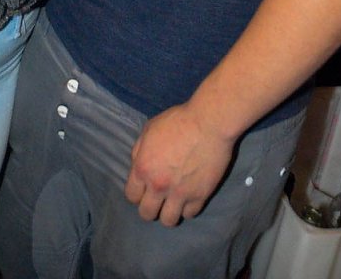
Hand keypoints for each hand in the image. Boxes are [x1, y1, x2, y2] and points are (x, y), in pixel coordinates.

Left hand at [124, 102, 234, 226]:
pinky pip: (190, 214)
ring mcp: (179, 193)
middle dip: (150, 207)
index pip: (131, 196)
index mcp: (143, 168)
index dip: (137, 194)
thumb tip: (138, 166)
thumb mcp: (150, 129)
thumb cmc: (178, 121)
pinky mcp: (200, 196)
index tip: (144, 189)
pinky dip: (188, 207)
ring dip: (169, 212)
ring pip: (168, 221)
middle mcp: (158, 185)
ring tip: (174, 202)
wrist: (208, 123)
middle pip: (147, 214)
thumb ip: (140, 151)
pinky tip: (189, 197)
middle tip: (158, 198)